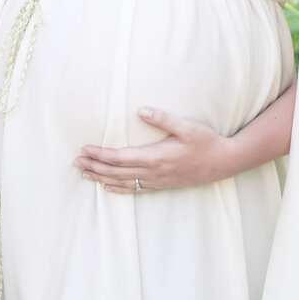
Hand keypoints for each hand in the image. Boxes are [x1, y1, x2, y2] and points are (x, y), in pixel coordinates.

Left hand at [75, 106, 231, 193]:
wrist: (223, 162)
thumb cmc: (206, 142)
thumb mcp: (187, 126)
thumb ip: (163, 118)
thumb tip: (141, 110)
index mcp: (155, 157)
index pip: (119, 157)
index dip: (100, 154)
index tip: (84, 148)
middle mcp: (153, 171)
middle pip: (116, 171)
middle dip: (94, 166)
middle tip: (75, 161)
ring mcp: (157, 180)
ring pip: (122, 182)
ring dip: (101, 178)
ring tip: (84, 173)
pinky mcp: (162, 185)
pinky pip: (135, 189)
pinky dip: (118, 189)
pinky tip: (107, 187)